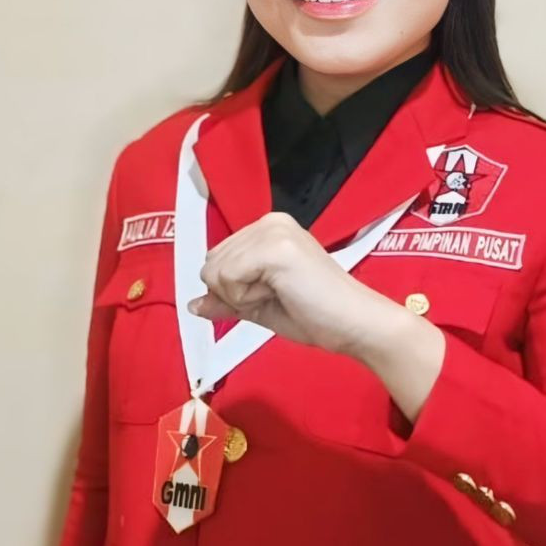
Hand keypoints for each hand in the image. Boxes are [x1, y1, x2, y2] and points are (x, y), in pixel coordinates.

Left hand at [188, 210, 400, 358]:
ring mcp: (272, 231)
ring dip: (242, 296)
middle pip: (211, 264)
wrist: (353, 323)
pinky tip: (281, 294)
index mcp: (266, 229)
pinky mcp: (275, 247)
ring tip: (282, 294)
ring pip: (215, 272)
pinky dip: (246, 297)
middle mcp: (268, 222)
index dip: (232, 290)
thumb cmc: (315, 315)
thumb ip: (226, 300)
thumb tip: (192, 305)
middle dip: (234, 293)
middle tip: (277, 296)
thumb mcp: (259, 305)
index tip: (272, 295)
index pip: (216, 260)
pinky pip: (228, 277)